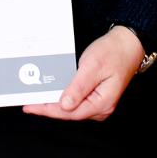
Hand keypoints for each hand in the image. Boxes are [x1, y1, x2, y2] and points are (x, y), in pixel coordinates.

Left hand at [23, 27, 144, 121]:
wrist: (128, 44)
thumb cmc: (113, 52)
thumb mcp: (92, 66)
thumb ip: (78, 87)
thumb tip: (64, 105)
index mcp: (102, 103)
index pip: (69, 112)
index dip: (48, 110)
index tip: (31, 106)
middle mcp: (101, 108)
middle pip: (69, 113)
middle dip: (48, 108)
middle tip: (28, 102)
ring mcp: (99, 104)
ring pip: (71, 108)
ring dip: (54, 103)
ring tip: (36, 98)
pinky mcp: (96, 97)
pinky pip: (76, 101)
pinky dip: (62, 97)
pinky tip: (52, 93)